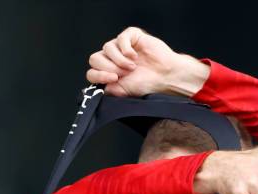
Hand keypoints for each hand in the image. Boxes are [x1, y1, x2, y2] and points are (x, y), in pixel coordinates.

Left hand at [86, 27, 209, 96]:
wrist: (166, 77)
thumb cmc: (148, 84)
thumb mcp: (124, 91)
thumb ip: (109, 89)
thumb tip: (97, 87)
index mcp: (108, 72)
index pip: (92, 72)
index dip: (98, 75)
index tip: (113, 79)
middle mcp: (112, 59)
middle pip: (95, 58)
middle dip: (109, 68)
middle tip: (123, 74)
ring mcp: (121, 46)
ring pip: (107, 48)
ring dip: (119, 60)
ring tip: (133, 67)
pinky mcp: (131, 37)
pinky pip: (120, 38)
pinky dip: (125, 48)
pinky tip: (135, 56)